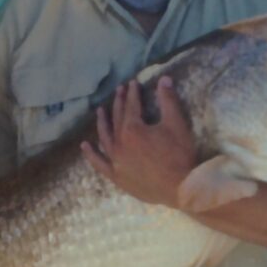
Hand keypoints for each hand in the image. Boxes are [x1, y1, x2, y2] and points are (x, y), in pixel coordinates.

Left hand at [81, 77, 196, 207]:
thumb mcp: (177, 124)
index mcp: (133, 129)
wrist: (181, 188)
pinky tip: (85, 146)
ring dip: (102, 122)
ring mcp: (115, 161)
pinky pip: (99, 163)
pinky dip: (91, 154)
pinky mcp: (116, 176)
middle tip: (119, 91)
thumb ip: (168, 100)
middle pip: (117, 118)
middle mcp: (119, 143)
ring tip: (100, 111)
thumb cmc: (180, 155)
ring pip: (105, 137)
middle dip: (118, 102)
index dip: (132, 93)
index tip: (133, 83)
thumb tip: (164, 78)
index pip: (131, 106)